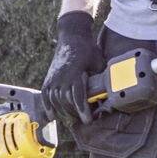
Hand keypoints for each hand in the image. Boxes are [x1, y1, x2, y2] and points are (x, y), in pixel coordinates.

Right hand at [40, 11, 102, 125]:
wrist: (72, 36)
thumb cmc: (88, 50)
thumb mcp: (99, 61)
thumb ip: (102, 77)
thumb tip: (111, 92)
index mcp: (75, 73)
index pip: (77, 96)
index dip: (82, 110)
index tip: (88, 121)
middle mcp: (61, 77)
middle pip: (66, 102)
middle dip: (75, 114)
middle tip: (84, 121)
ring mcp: (53, 78)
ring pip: (56, 101)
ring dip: (64, 112)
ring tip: (73, 120)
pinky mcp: (48, 78)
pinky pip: (45, 96)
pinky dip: (48, 107)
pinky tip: (53, 117)